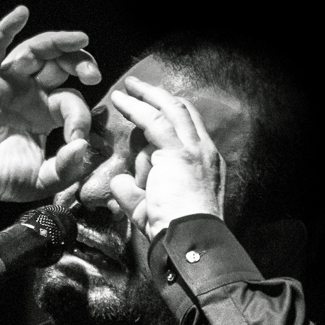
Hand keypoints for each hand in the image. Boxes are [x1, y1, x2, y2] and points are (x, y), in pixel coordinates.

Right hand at [0, 6, 101, 209]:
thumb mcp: (42, 180)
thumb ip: (66, 168)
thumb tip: (84, 147)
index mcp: (44, 114)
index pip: (71, 102)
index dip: (80, 117)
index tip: (77, 139)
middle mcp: (28, 93)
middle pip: (59, 64)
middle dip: (80, 64)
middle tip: (94, 76)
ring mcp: (6, 82)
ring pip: (34, 51)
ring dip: (58, 42)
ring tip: (80, 40)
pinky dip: (5, 28)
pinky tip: (21, 14)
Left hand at [108, 76, 225, 241]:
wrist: (188, 238)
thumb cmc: (173, 231)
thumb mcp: (149, 208)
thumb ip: (134, 192)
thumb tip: (120, 182)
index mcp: (204, 163)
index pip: (188, 128)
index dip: (170, 113)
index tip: (152, 106)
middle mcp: (204, 151)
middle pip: (183, 111)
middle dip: (160, 96)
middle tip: (139, 86)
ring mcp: (194, 149)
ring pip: (170, 110)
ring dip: (147, 95)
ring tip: (127, 87)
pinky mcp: (179, 152)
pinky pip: (155, 121)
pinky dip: (136, 108)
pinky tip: (121, 101)